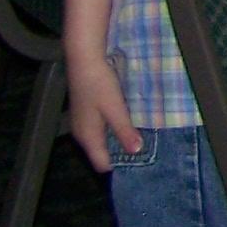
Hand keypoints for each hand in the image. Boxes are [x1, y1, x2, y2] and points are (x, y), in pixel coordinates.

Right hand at [65, 56, 141, 173]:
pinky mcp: (86, 112)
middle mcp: (82, 133)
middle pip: (101, 153)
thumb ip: (125, 131)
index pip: (101, 164)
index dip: (119, 166)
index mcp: (87, 137)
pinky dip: (113, 130)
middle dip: (121, 154)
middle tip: (145, 151)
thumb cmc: (99, 84)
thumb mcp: (115, 108)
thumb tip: (136, 151)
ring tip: (140, 138)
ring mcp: (82, 123)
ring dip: (118, 141)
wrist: (84, 60)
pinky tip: (127, 122)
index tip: (140, 164)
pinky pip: (100, 129)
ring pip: (102, 141)